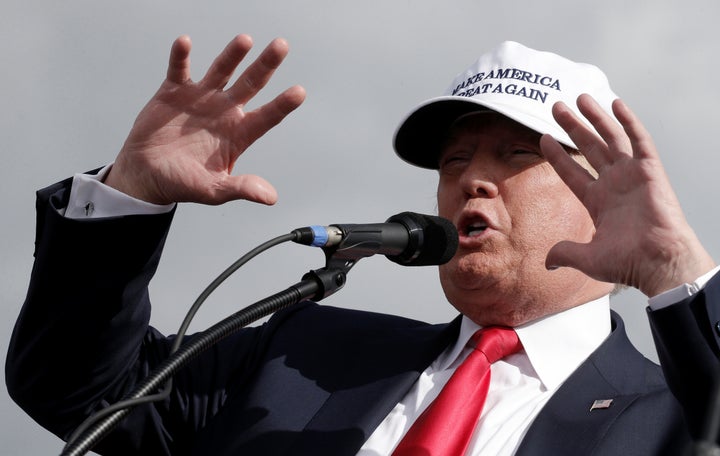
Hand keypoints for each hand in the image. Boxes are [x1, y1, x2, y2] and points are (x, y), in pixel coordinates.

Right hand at [104, 34, 305, 205]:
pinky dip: (181, 56)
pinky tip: (185, 43)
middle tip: (281, 46)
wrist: (147, 175)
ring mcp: (201, 99)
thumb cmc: (183, 183)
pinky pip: (179, 70)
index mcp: (238, 134)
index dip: (282, 105)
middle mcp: (224, 111)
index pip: (267, 117)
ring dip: (232, 55)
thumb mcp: (214, 190)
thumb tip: (270, 197)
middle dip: (266, 65)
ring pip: (221, 70)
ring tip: (245, 40)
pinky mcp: (174, 92)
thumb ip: (241, 188)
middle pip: (250, 84)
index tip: (299, 92)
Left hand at [541, 94, 714, 296]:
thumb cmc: (628, 263)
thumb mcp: (587, 258)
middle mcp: (613, 184)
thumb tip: (546, 262)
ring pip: (610, 138)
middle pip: (588, 147)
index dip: (557, 155)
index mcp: (598, 201)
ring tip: (579, 97)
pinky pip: (639, 141)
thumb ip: (565, 253)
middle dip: (572, 126)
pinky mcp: (650, 171)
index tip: (542, 137)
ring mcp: (631, 175)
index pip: (572, 171)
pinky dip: (629, 122)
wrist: (658, 262)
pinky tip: (615, 104)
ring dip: (595, 117)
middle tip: (557, 107)